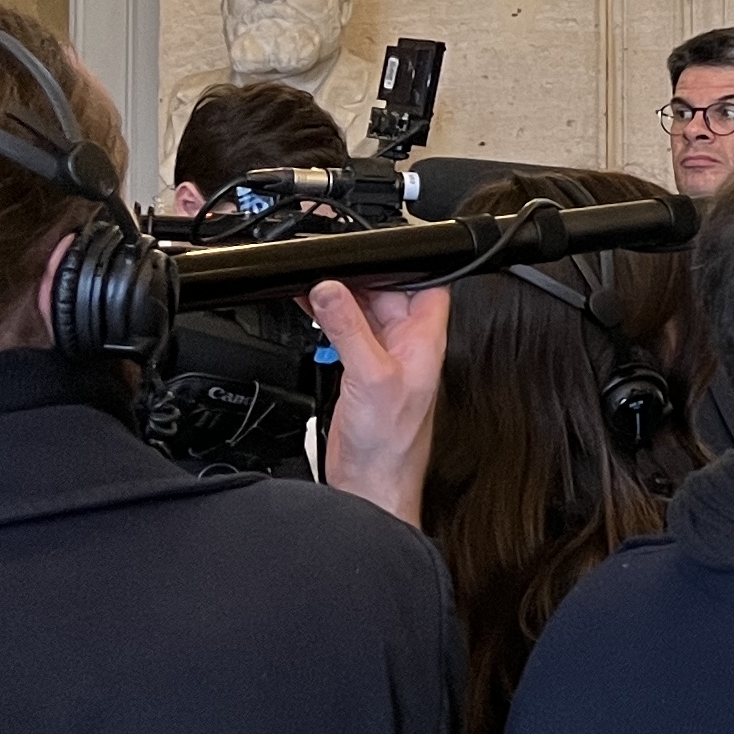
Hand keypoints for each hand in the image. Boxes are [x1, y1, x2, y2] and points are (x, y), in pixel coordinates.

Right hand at [312, 279, 449, 527]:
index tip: (372, 249)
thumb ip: (350, 329)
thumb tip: (331, 290)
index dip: (405, 262)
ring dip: (338, 295)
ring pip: (362, 311)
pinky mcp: (358, 372)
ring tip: (308, 281)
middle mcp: (406, 345)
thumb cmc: (391, 443)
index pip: (427, 283)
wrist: (370, 485)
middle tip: (326, 263)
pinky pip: (343, 332)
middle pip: (387, 292)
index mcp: (424, 340)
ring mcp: (382, 358)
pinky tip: (307, 308)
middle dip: (359, 275)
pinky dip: (326, 318)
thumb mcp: (370, 376)